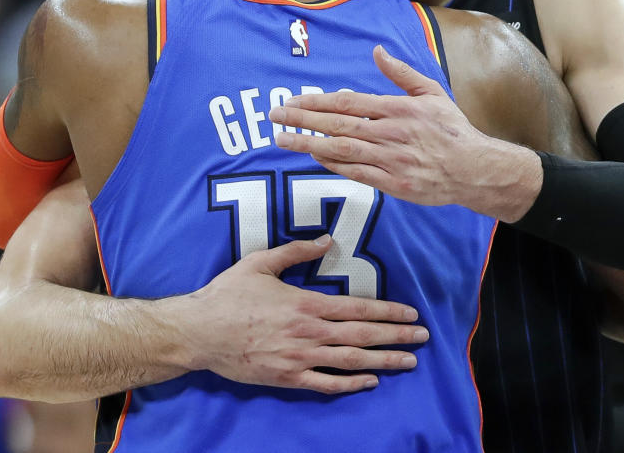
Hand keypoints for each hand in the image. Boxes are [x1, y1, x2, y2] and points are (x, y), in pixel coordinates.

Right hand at [181, 234, 427, 393]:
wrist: (199, 332)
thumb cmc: (229, 294)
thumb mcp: (261, 263)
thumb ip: (296, 252)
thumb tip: (326, 240)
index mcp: (306, 303)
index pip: (358, 308)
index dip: (388, 312)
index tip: (411, 314)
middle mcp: (309, 332)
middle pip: (363, 335)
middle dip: (396, 337)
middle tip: (423, 338)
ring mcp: (300, 358)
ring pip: (351, 361)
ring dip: (384, 361)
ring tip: (408, 362)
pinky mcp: (288, 378)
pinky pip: (326, 384)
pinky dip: (351, 384)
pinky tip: (371, 381)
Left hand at [268, 46, 537, 218]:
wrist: (475, 169)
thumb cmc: (452, 129)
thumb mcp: (432, 92)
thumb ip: (401, 72)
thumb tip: (377, 51)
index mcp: (397, 108)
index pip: (347, 103)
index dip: (316, 102)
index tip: (291, 101)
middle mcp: (390, 132)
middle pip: (337, 125)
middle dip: (302, 120)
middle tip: (275, 117)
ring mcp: (390, 159)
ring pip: (341, 150)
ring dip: (308, 144)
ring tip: (282, 140)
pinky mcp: (393, 183)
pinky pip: (356, 173)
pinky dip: (333, 166)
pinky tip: (314, 159)